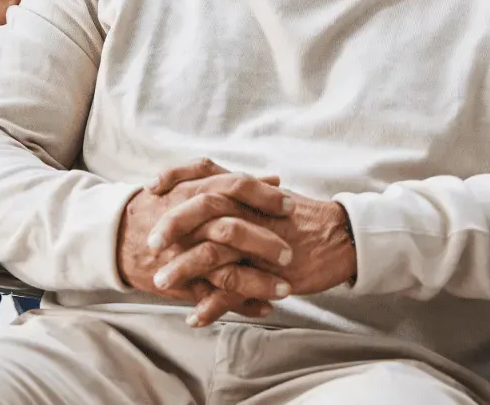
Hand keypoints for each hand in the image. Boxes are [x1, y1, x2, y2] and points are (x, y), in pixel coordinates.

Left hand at [148, 160, 357, 326]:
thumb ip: (236, 188)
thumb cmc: (300, 215)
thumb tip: (204, 184)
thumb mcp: (266, 194)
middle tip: (149, 242)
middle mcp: (249, 210)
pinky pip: (235, 290)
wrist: (339, 235)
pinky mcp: (270, 272)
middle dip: (172, 225)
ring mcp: (258, 241)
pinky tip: (194, 317)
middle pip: (203, 209)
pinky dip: (212, 305)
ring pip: (213, 253)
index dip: (175, 177)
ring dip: (183, 269)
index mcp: (245, 189)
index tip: (150, 188)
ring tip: (160, 282)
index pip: (204, 172)